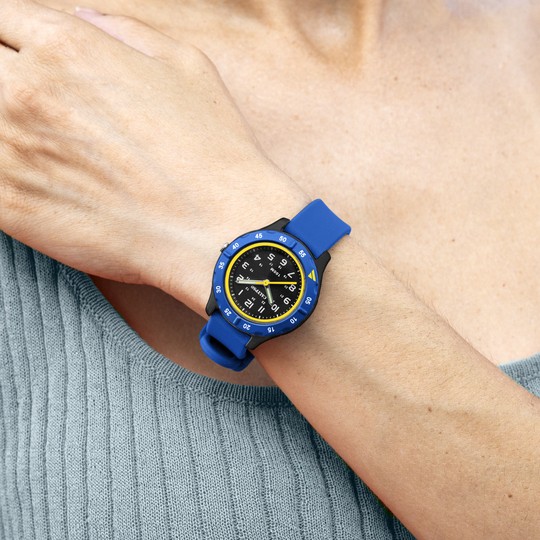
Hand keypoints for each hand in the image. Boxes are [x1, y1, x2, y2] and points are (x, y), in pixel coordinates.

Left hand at [0, 1, 308, 313]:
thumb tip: (85, 20)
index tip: (23, 60)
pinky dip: (1, 173)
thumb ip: (124, 32)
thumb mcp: (186, 66)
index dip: (11, 37)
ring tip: (37, 148)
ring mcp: (11, 151)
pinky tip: (30, 177)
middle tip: (33, 111)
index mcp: (67, 46)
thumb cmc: (211, 150)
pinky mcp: (9, 205)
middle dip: (3, 78)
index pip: (1, 18)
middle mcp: (28, 90)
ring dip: (3, 128)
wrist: (216, 230)